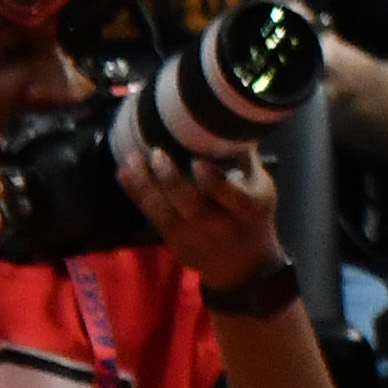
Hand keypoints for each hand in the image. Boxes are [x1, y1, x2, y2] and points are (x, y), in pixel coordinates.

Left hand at [118, 130, 285, 292]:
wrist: (243, 266)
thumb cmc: (253, 217)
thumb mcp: (262, 188)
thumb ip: (244, 160)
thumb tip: (226, 121)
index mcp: (247, 209)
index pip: (231, 196)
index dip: (213, 182)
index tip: (198, 162)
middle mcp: (219, 225)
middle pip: (192, 205)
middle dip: (171, 180)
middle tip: (156, 153)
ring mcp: (193, 237)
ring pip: (165, 212)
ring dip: (145, 186)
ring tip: (131, 161)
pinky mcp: (174, 242)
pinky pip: (152, 216)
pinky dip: (138, 194)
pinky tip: (125, 175)